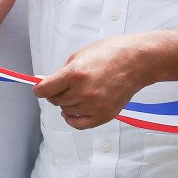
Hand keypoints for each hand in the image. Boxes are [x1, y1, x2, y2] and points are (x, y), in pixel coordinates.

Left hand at [34, 34, 154, 128]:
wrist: (138, 61)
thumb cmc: (111, 53)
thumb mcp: (78, 56)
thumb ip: (59, 72)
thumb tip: (42, 82)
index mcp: (74, 74)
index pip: (44, 90)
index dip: (39, 89)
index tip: (40, 88)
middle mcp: (83, 91)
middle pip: (55, 100)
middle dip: (55, 93)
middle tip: (64, 86)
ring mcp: (95, 105)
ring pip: (66, 111)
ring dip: (67, 103)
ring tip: (78, 92)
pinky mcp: (105, 114)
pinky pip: (80, 124)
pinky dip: (73, 119)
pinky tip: (73, 111)